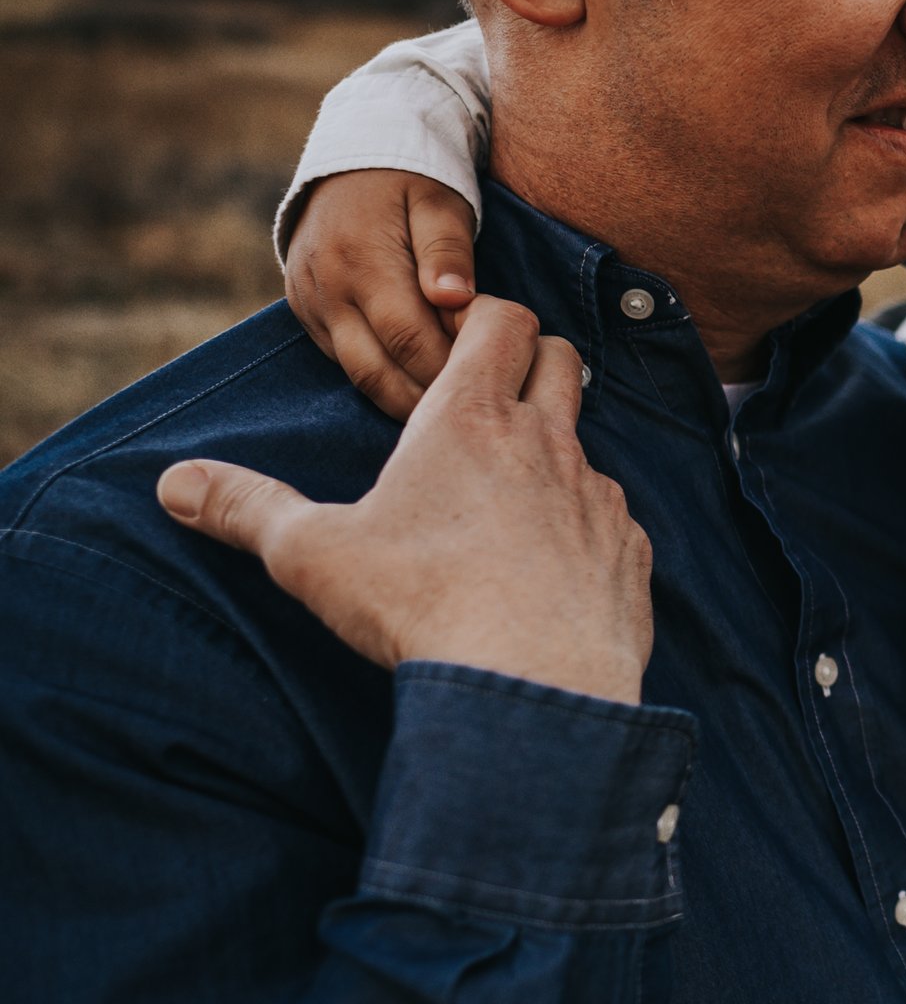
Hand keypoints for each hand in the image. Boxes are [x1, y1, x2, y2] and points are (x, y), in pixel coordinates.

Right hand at [158, 296, 653, 703]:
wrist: (535, 684)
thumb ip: (246, 509)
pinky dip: (582, 527)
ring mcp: (598, 494)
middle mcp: (547, 441)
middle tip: (489, 405)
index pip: (502, 320)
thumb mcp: (312, 554)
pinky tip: (548, 571)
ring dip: (552, 457)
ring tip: (507, 505)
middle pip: (562, 359)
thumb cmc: (421, 605)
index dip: (483, 319)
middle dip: (532, 362)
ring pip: (587, 443)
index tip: (456, 346)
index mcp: (470, 418)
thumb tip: (176, 483)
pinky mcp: (631, 550)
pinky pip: (611, 518)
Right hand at [284, 169, 478, 421]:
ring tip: (453, 407)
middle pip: (379, 370)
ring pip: (358, 375)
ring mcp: (310, 304)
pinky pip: (344, 362)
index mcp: (361, 260)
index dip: (450, 365)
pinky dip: (382, 379)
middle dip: (429, 395)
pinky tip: (420, 385)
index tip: (491, 378)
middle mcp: (327, 289)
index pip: (409, 338)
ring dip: (405, 397)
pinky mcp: (306, 313)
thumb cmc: (410, 181)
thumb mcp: (439, 201)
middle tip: (476, 409)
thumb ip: (448, 250)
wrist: (349, 161)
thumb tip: (455, 299)